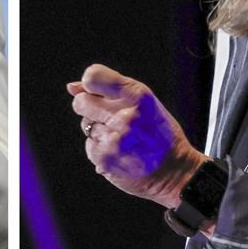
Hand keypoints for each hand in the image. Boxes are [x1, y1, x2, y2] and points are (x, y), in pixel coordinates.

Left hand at [69, 64, 207, 207]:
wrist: (175, 171)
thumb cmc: (158, 133)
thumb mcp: (143, 103)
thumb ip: (108, 90)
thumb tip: (71, 87)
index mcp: (138, 95)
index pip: (92, 77)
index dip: (90, 84)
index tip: (97, 92)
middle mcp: (126, 116)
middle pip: (80, 101)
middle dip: (89, 108)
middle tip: (110, 118)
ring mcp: (114, 138)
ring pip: (86, 125)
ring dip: (99, 131)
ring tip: (123, 139)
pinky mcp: (104, 158)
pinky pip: (89, 145)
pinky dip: (101, 149)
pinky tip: (120, 152)